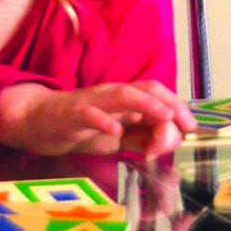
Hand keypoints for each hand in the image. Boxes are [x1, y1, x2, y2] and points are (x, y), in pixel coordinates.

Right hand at [0, 81, 196, 155]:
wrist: (38, 122)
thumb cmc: (82, 128)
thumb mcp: (119, 138)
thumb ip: (144, 140)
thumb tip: (170, 142)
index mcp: (127, 99)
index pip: (158, 94)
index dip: (178, 106)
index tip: (192, 127)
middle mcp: (113, 95)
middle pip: (146, 88)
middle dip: (170, 103)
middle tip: (185, 124)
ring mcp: (93, 102)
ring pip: (122, 95)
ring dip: (147, 105)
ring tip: (164, 117)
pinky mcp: (72, 114)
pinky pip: (88, 114)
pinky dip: (103, 121)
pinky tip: (114, 131)